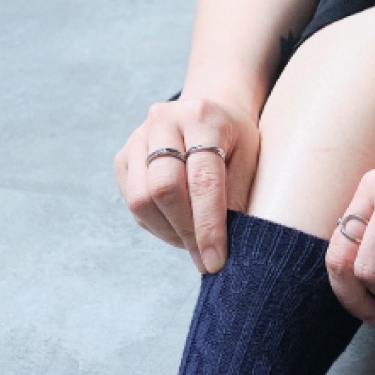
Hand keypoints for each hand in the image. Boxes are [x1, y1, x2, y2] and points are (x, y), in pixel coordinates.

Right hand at [114, 96, 259, 272]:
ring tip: (194, 244)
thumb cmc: (236, 142)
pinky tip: (178, 229)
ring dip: (169, 233)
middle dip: (186, 231)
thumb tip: (223, 247)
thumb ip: (237, 198)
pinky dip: (157, 226)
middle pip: (164, 189)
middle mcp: (164, 121)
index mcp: (203, 118)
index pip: (202, 181)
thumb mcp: (251, 162)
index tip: (216, 261)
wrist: (210, 113)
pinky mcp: (123, 157)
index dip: (209, 226)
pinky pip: (133, 203)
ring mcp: (138, 137)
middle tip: (206, 258)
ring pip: (141, 199)